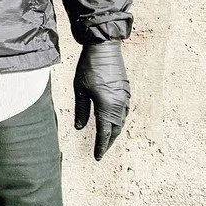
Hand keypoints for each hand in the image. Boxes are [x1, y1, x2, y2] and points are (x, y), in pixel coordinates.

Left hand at [74, 40, 130, 160]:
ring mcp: (124, 98)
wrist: (104, 48)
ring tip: (105, 138)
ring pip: (121, 121)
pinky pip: (124, 112)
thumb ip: (81, 110)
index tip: (97, 157)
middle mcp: (119, 105)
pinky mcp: (126, 91)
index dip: (101, 146)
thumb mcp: (80, 90)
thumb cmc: (89, 67)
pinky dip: (118, 120)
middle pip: (115, 130)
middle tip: (100, 150)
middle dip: (108, 142)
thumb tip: (79, 127)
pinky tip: (112, 120)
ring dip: (114, 131)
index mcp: (106, 106)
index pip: (104, 133)